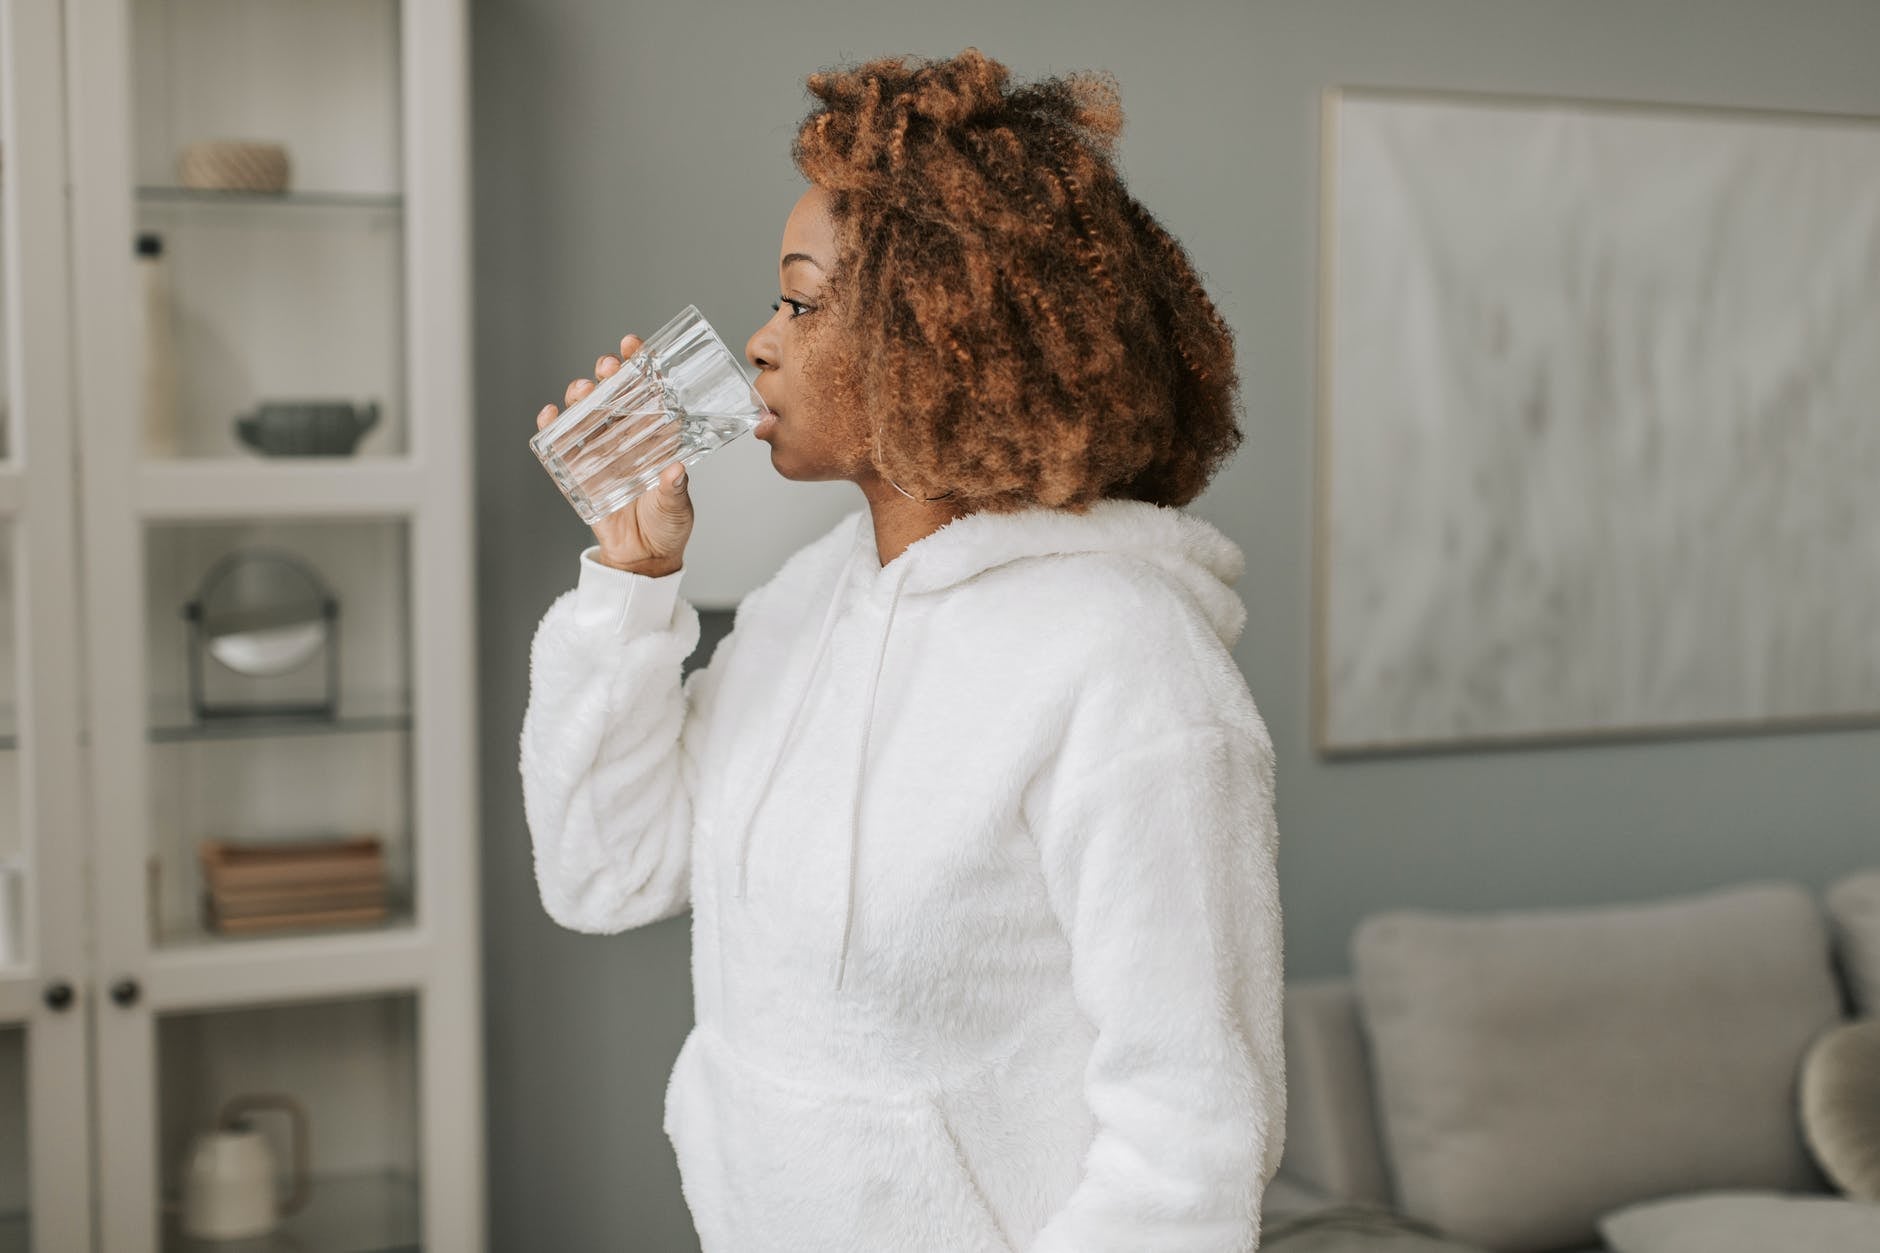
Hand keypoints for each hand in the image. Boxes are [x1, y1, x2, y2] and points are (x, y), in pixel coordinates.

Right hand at [537, 333, 693, 575]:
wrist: (643, 559)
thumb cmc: (667, 526)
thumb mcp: (676, 506)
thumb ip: (674, 490)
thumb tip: (675, 472)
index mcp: (654, 437)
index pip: (646, 392)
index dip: (639, 365)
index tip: (632, 345)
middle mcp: (625, 438)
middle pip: (612, 396)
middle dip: (607, 375)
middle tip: (607, 366)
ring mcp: (599, 453)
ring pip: (585, 414)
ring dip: (581, 398)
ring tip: (582, 391)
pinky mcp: (577, 473)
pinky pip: (560, 446)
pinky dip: (551, 428)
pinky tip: (549, 415)